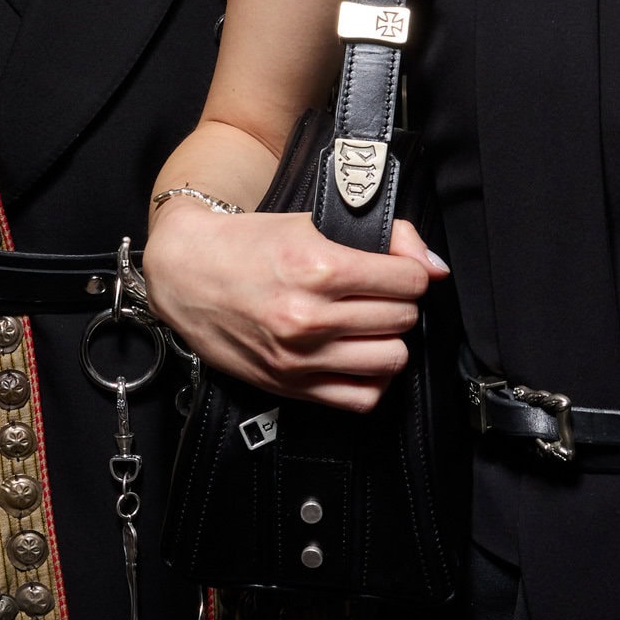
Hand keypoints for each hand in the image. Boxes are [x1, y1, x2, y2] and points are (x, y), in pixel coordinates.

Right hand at [144, 199, 448, 412]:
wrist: (186, 274)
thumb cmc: (246, 244)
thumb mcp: (312, 222)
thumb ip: (382, 238)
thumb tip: (433, 268)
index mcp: (318, 267)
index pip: (407, 282)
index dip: (411, 273)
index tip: (399, 271)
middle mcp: (309, 317)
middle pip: (402, 319)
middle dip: (400, 303)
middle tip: (381, 294)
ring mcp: (300, 357)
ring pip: (391, 360)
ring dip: (389, 340)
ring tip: (371, 325)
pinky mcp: (290, 386)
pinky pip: (361, 398)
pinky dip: (371, 378)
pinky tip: (359, 356)